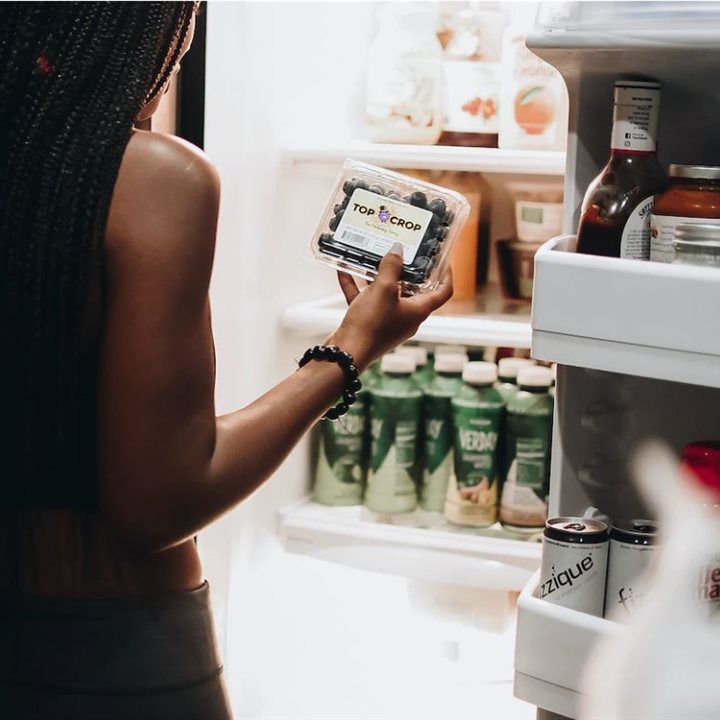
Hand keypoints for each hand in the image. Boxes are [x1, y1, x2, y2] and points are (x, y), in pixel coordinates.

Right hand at [325, 242, 452, 370]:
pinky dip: (357, 286)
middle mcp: (407, 317)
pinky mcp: (370, 324)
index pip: (443, 292)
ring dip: (378, 276)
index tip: (442, 260)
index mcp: (418, 311)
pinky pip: (366, 300)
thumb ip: (391, 266)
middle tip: (401, 252)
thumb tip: (397, 250)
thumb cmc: (371, 325)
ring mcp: (388, 321)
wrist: (347, 353)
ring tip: (371, 257)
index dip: (447, 275)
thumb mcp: (383, 289)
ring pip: (386, 294)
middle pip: (413, 290)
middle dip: (405, 270)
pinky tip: (344, 270)